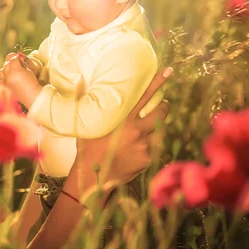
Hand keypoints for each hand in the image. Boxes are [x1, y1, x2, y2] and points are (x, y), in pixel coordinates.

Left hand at [0, 56, 41, 107]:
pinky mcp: (5, 87)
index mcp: (16, 70)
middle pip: (6, 64)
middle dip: (11, 63)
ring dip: (5, 69)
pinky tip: (8, 78)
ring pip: (1, 71)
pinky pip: (0, 80)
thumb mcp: (29, 70)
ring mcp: (5, 82)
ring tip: (11, 71)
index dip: (16, 57)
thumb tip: (19, 58)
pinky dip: (4, 78)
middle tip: (17, 64)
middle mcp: (8, 76)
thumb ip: (22, 63)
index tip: (19, 58)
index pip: (13, 59)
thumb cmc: (33, 82)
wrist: (32, 95)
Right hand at [69, 67, 172, 195]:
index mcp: (123, 119)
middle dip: (165, 107)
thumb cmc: (87, 149)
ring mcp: (144, 146)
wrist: (93, 178)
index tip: (169, 70)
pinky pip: (154, 148)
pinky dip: (149, 146)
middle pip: (161, 113)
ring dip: (157, 128)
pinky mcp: (148, 160)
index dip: (157, 82)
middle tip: (163, 105)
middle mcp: (137, 131)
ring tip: (147, 129)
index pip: (144, 96)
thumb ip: (86, 103)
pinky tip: (137, 150)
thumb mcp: (86, 124)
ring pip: (159, 131)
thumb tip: (79, 82)